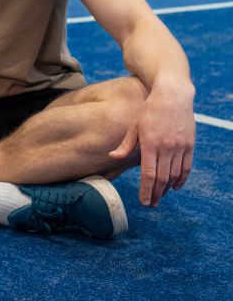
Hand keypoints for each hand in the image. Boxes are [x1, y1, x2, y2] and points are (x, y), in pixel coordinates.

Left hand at [109, 88, 194, 206]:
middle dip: (155, 194)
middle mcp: (166, 147)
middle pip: (162, 178)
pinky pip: (186, 167)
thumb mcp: (134, 126)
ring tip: (159, 196)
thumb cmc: (149, 110)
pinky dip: (181, 179)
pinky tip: (175, 187)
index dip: (146, 190)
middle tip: (150, 204)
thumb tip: (112, 156)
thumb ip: (126, 145)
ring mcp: (180, 147)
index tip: (144, 202)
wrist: (173, 96)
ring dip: (167, 188)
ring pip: (175, 175)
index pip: (148, 174)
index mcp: (150, 144)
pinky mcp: (190, 145)